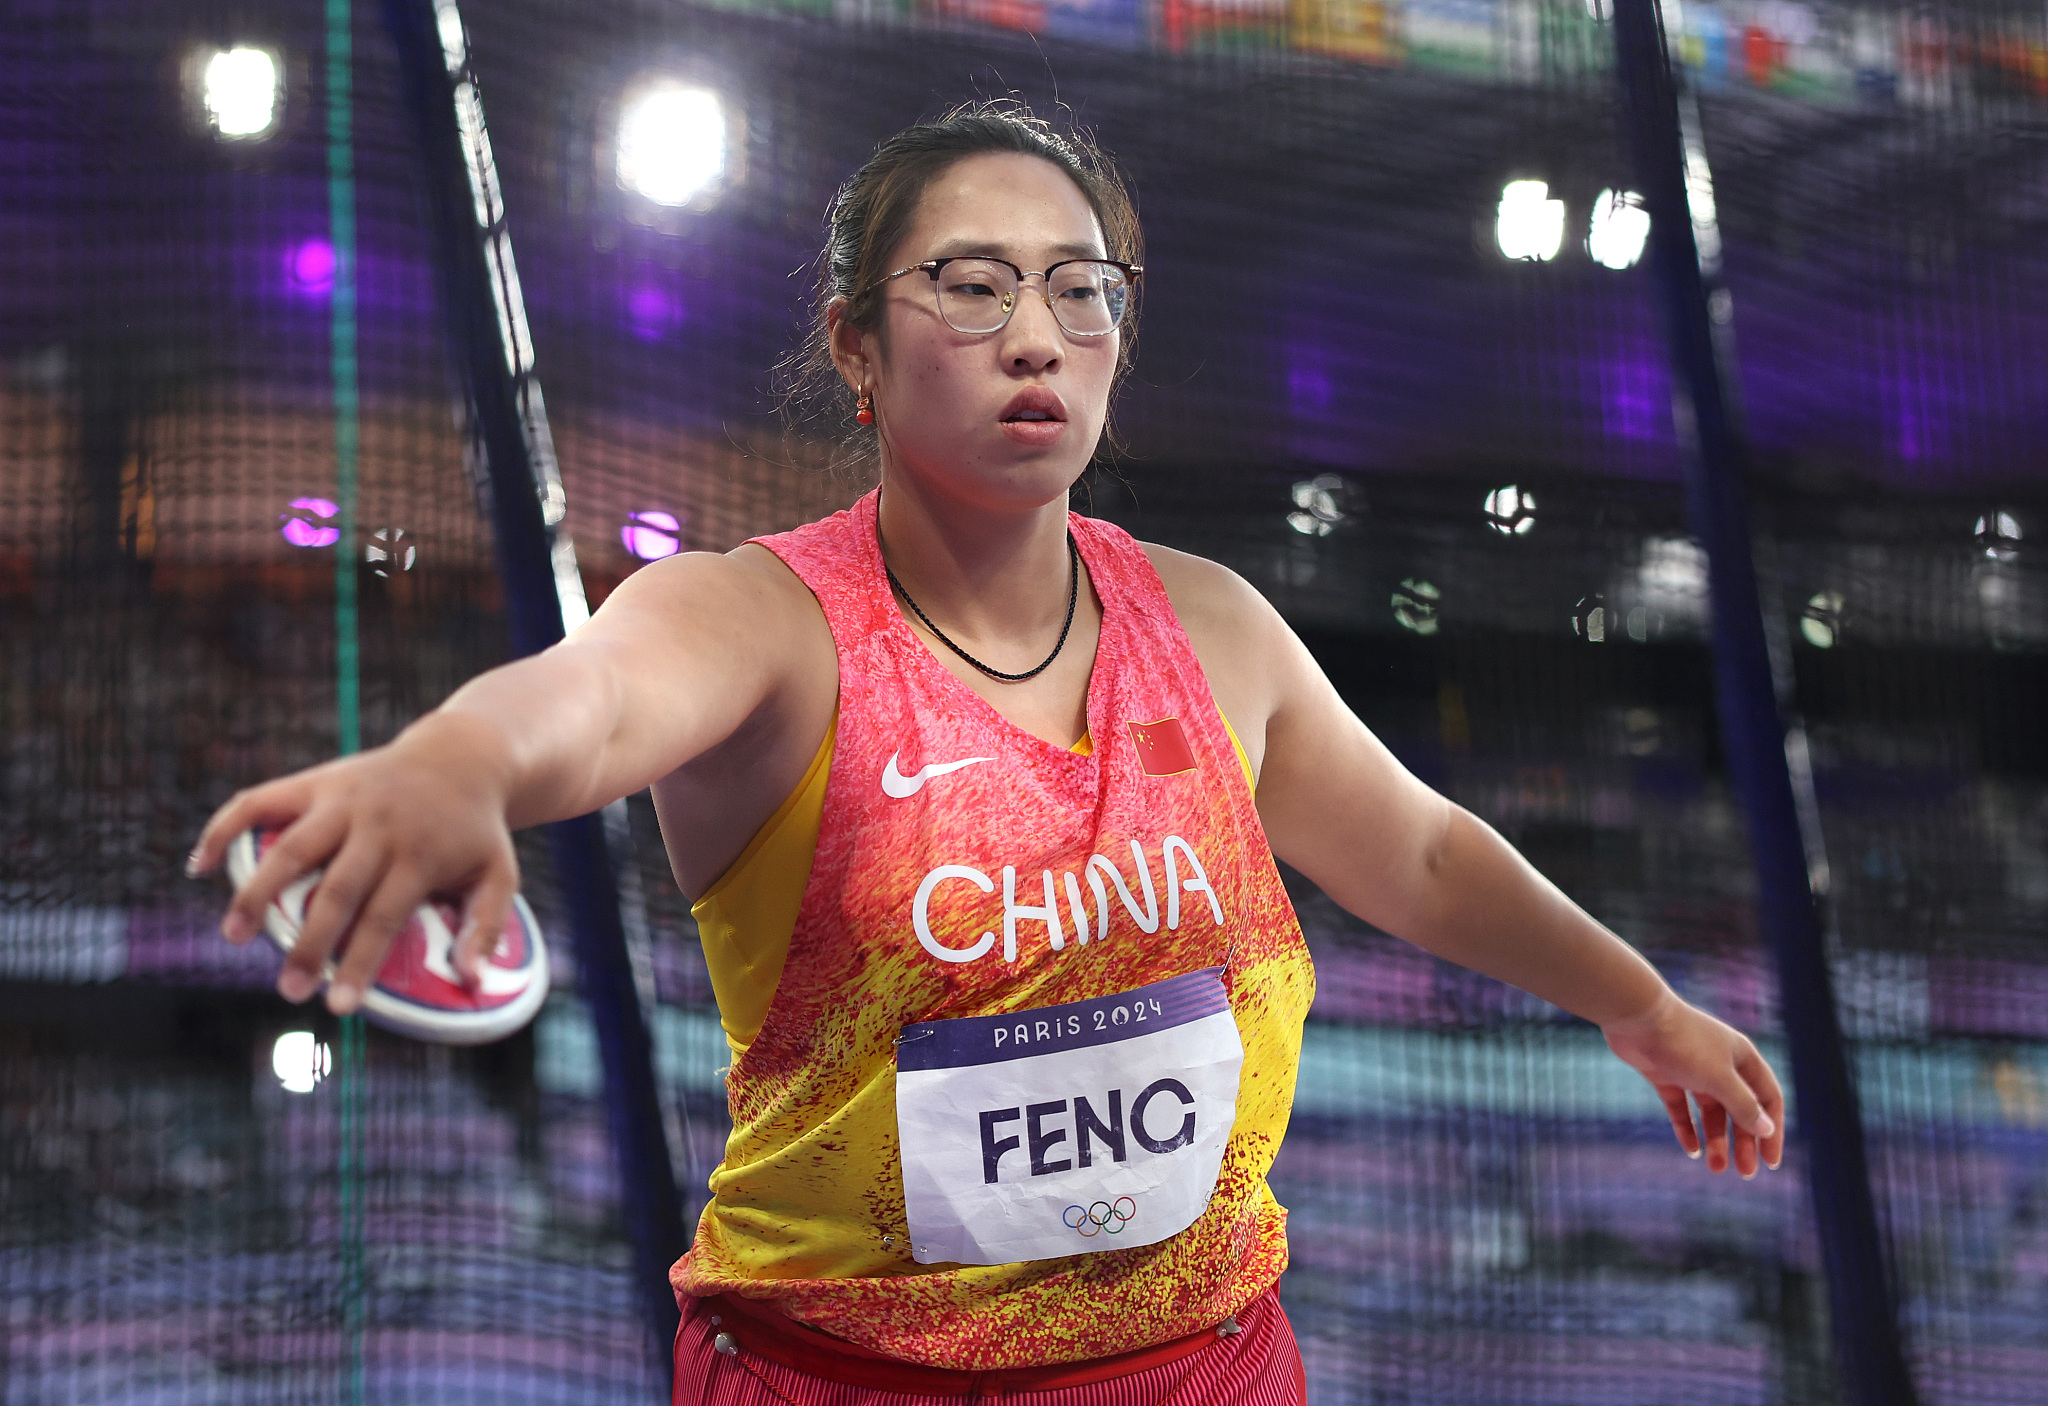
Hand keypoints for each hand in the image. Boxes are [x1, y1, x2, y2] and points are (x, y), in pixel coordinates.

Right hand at [185, 713, 522, 1016]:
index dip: (359, 963)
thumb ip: (488, 926)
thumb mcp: (499, 874)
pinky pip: (260, 801)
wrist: (461, 757)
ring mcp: (343, 800)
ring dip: (258, 892)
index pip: (384, 917)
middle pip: (336, 890)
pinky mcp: (316, 781)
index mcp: (420, 853)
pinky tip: (200, 864)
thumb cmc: (473, 830)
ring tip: (234, 935)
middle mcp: (378, 826)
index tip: (339, 1009)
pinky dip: (225, 828)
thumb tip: (474, 980)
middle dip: (309, 944)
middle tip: (289, 990)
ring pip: (292, 848)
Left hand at [1602, 991, 1784, 1177]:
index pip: (1767, 1098)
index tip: (1771, 1162)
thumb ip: (1743, 1105)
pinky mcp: (1665, 1075)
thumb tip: (1767, 1129)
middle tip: (1744, 1173)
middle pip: (1739, 1109)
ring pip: (1710, 1112)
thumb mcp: (1719, 1078)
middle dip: (1743, 1141)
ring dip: (1715, 1139)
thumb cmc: (1684, 1043)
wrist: (1636, 1017)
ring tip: (1716, 1168)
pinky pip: (1681, 1108)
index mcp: (1742, 1058)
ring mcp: (1692, 1070)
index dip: (1772, 1130)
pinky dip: (1687, 1128)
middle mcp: (1720, 1064)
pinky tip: (1692, 1151)